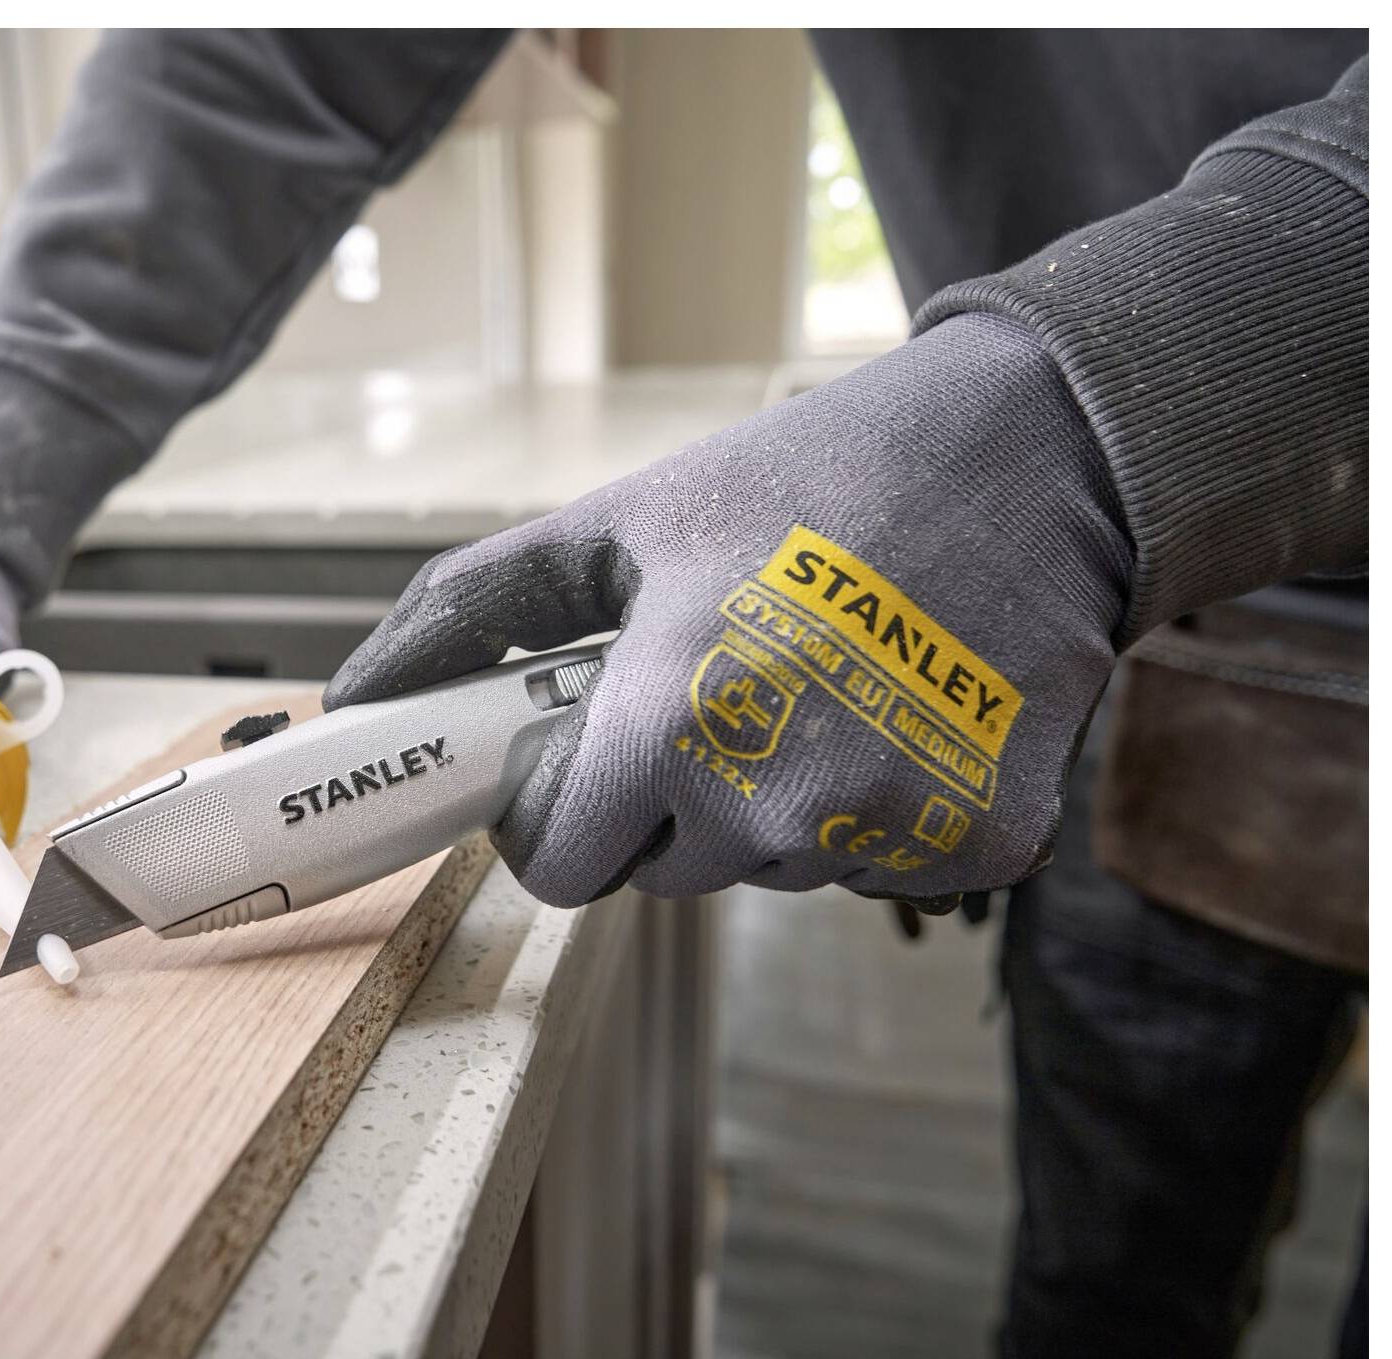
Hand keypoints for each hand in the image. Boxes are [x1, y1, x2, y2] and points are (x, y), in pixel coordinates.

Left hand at [325, 314, 1128, 907]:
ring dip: (775, 800)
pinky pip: (876, 867)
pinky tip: (898, 710)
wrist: (1032, 455)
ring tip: (821, 678)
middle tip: (725, 681)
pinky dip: (875, 808)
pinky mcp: (981, 847)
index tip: (594, 745)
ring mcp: (886, 835)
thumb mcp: (621, 523)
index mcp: (669, 726)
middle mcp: (776, 806)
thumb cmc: (808, 478)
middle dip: (668, 798)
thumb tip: (360, 694)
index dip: (565, 806)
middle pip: (666, 871)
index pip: (562, 866)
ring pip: (770, 869)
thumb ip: (474, 610)